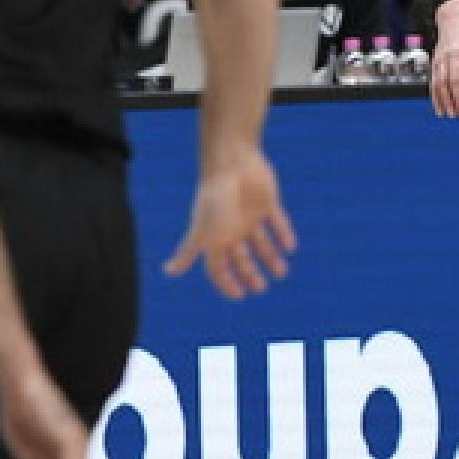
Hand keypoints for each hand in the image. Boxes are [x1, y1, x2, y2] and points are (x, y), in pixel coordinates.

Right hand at [164, 149, 296, 298]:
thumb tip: (168, 272)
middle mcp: (232, 228)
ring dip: (271, 257)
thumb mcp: (202, 230)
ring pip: (262, 242)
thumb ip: (188, 252)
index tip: (240, 296)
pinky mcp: (268, 203)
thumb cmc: (215, 198)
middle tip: (262, 287)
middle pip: (242, 258)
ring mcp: (250, 215)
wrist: (233, 163)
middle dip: (251, 274)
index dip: (226, 282)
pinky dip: (284, 234)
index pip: (218, 267)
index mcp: (215, 237)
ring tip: (282, 272)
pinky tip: (291, 247)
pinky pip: (278, 221)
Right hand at [431, 0, 458, 118]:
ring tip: (451, 115)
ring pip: (441, 82)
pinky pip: (433, 82)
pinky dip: (435, 97)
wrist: (454, 20)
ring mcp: (442, 58)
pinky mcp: (434, 62)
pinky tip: (440, 109)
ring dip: (445, 101)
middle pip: (455, 80)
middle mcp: (454, 54)